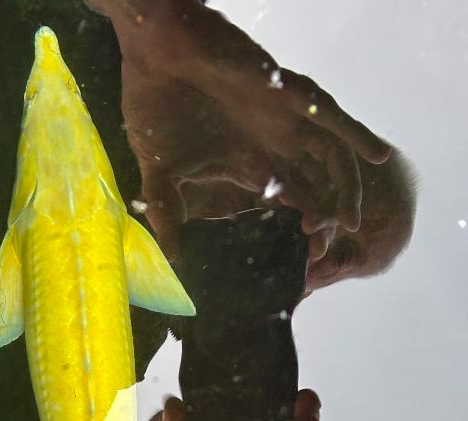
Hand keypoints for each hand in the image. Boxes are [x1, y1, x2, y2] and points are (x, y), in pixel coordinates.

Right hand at [114, 3, 389, 256]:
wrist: (152, 49)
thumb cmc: (154, 104)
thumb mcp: (159, 172)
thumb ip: (166, 212)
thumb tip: (170, 257)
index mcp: (248, 161)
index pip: (289, 201)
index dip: (302, 228)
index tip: (305, 261)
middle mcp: (273, 141)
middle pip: (316, 185)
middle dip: (326, 217)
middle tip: (324, 249)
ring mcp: (284, 117)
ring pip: (331, 158)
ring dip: (345, 190)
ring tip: (348, 222)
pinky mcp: (287, 93)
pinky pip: (333, 116)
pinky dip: (357, 136)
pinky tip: (378, 157)